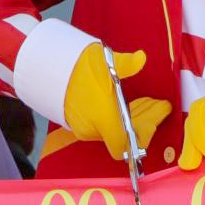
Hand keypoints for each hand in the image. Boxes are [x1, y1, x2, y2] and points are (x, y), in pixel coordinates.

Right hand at [59, 45, 154, 161]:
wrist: (45, 66)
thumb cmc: (76, 65)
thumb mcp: (103, 62)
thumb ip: (126, 64)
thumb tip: (141, 58)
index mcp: (102, 118)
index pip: (124, 146)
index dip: (142, 137)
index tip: (155, 120)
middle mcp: (92, 128)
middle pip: (124, 135)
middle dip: (144, 121)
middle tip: (159, 106)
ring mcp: (82, 126)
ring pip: (114, 129)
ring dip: (132, 118)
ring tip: (148, 103)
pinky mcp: (76, 121)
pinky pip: (103, 125)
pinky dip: (117, 118)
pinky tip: (127, 105)